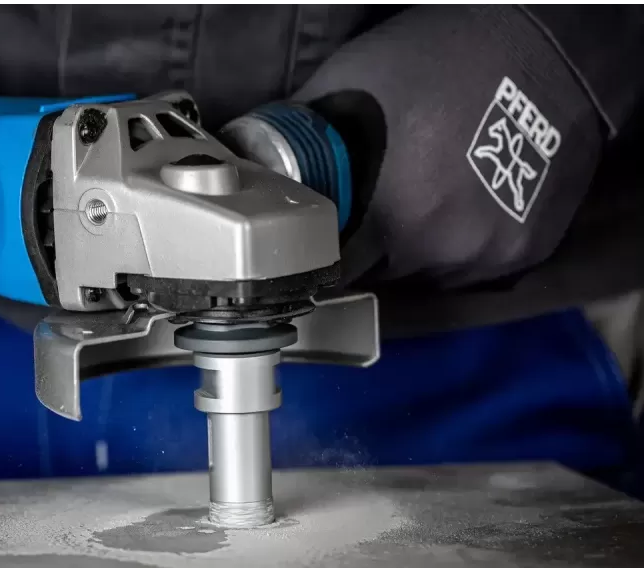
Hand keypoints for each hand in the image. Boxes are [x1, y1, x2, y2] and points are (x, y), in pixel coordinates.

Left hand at [294, 6, 604, 288]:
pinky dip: (459, 243)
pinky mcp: (526, 251)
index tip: (309, 249)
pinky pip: (470, 266)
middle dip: (368, 247)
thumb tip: (261, 167)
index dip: (318, 260)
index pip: (335, 272)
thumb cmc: (442, 58)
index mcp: (395, 214)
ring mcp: (490, 253)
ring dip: (415, 249)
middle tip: (372, 204)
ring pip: (426, 273)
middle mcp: (445, 247)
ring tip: (421, 196)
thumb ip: (304, 139)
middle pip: (381, 274)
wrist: (551, 48)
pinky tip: (460, 199)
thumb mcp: (351, 84)